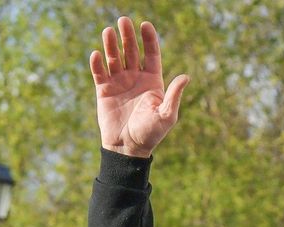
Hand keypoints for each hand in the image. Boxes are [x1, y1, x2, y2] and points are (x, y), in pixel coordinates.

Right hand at [89, 18, 189, 156]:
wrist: (128, 149)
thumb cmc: (150, 134)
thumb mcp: (166, 116)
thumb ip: (174, 95)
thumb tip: (186, 76)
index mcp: (152, 81)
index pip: (151, 54)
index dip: (149, 39)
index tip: (145, 25)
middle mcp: (135, 78)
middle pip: (131, 51)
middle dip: (128, 36)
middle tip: (123, 21)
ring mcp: (119, 83)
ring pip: (114, 58)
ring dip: (111, 44)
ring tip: (109, 31)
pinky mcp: (104, 91)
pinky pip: (99, 73)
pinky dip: (97, 63)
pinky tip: (97, 55)